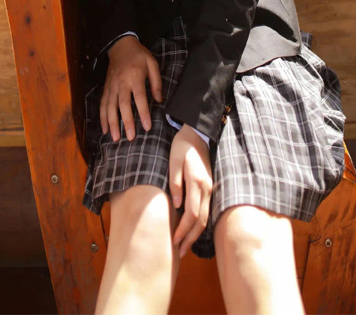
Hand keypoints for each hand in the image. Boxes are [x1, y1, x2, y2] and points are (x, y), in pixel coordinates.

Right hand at [100, 37, 162, 141]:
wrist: (120, 45)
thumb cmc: (139, 55)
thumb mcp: (152, 63)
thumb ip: (156, 82)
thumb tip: (159, 100)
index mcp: (135, 77)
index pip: (139, 98)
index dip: (143, 113)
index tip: (147, 127)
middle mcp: (121, 83)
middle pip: (123, 105)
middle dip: (126, 122)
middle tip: (130, 137)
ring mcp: (112, 86)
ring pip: (110, 106)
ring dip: (112, 123)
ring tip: (115, 137)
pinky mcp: (106, 88)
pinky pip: (103, 103)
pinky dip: (102, 117)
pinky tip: (104, 129)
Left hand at [169, 125, 212, 257]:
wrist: (197, 133)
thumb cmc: (182, 146)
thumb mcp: (174, 161)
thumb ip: (175, 183)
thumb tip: (176, 205)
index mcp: (197, 182)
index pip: (192, 213)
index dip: (183, 230)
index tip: (174, 241)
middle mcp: (206, 188)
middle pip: (201, 220)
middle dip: (190, 238)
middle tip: (180, 251)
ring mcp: (210, 188)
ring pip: (206, 217)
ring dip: (196, 234)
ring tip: (185, 246)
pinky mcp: (209, 187)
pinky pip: (206, 210)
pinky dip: (200, 224)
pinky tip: (193, 230)